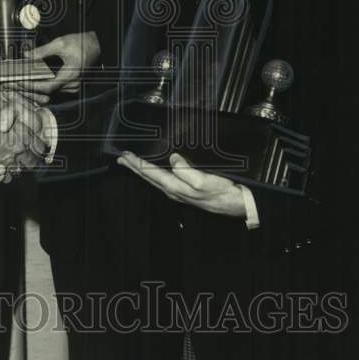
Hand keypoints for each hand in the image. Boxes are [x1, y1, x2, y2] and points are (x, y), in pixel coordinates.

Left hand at [23, 31, 100, 94]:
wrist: (97, 45)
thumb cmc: (82, 43)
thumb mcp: (60, 43)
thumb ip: (43, 51)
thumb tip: (27, 56)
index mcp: (70, 74)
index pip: (46, 87)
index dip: (31, 86)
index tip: (19, 83)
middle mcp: (73, 84)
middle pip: (48, 91)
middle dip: (32, 87)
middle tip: (17, 82)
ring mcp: (74, 86)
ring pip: (52, 91)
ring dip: (39, 86)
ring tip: (24, 81)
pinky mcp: (74, 85)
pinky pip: (58, 88)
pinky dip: (47, 85)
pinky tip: (37, 79)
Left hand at [117, 151, 245, 217]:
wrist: (237, 204)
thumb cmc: (223, 193)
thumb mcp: (204, 180)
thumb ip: (186, 170)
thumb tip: (173, 158)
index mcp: (175, 187)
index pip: (150, 173)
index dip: (137, 163)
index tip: (125, 155)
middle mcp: (174, 191)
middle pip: (148, 177)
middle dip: (134, 167)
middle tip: (121, 159)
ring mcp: (179, 192)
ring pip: (154, 180)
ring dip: (142, 170)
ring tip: (132, 164)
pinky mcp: (186, 192)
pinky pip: (164, 181)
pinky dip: (154, 174)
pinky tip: (154, 172)